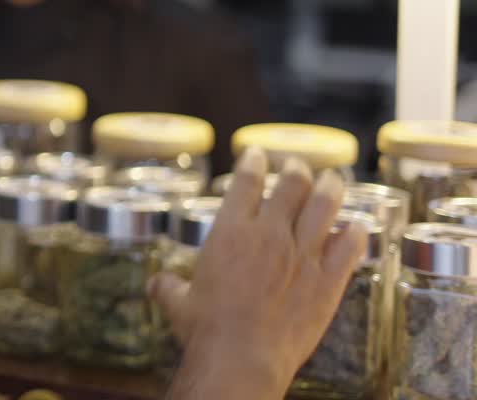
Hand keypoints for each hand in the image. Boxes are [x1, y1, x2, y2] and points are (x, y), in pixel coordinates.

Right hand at [151, 147, 367, 399]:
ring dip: (331, 187)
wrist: (241, 359)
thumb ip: (169, 286)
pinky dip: (355, 233)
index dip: (254, 161)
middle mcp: (270, 234)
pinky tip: (357, 227)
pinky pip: (349, 247)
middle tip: (298, 166)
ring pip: (325, 206)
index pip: (247, 180)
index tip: (258, 153)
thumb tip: (156, 284)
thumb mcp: (178, 303)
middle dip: (296, 169)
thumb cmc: (206, 330)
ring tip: (333, 179)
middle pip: (292, 184)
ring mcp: (303, 256)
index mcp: (231, 231)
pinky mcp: (327, 281)